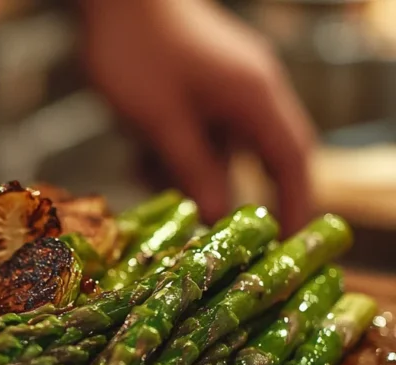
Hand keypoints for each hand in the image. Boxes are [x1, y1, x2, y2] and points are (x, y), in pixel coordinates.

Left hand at [80, 0, 314, 232]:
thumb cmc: (138, 53)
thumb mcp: (162, 124)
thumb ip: (193, 171)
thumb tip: (218, 218)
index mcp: (255, 98)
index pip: (291, 161)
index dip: (294, 204)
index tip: (289, 244)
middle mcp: (249, 89)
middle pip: (260, 154)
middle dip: (241, 194)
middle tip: (230, 237)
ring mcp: (222, 82)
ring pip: (218, 144)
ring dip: (193, 173)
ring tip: (163, 194)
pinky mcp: (194, 79)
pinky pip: (195, 126)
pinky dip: (174, 149)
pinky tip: (141, 162)